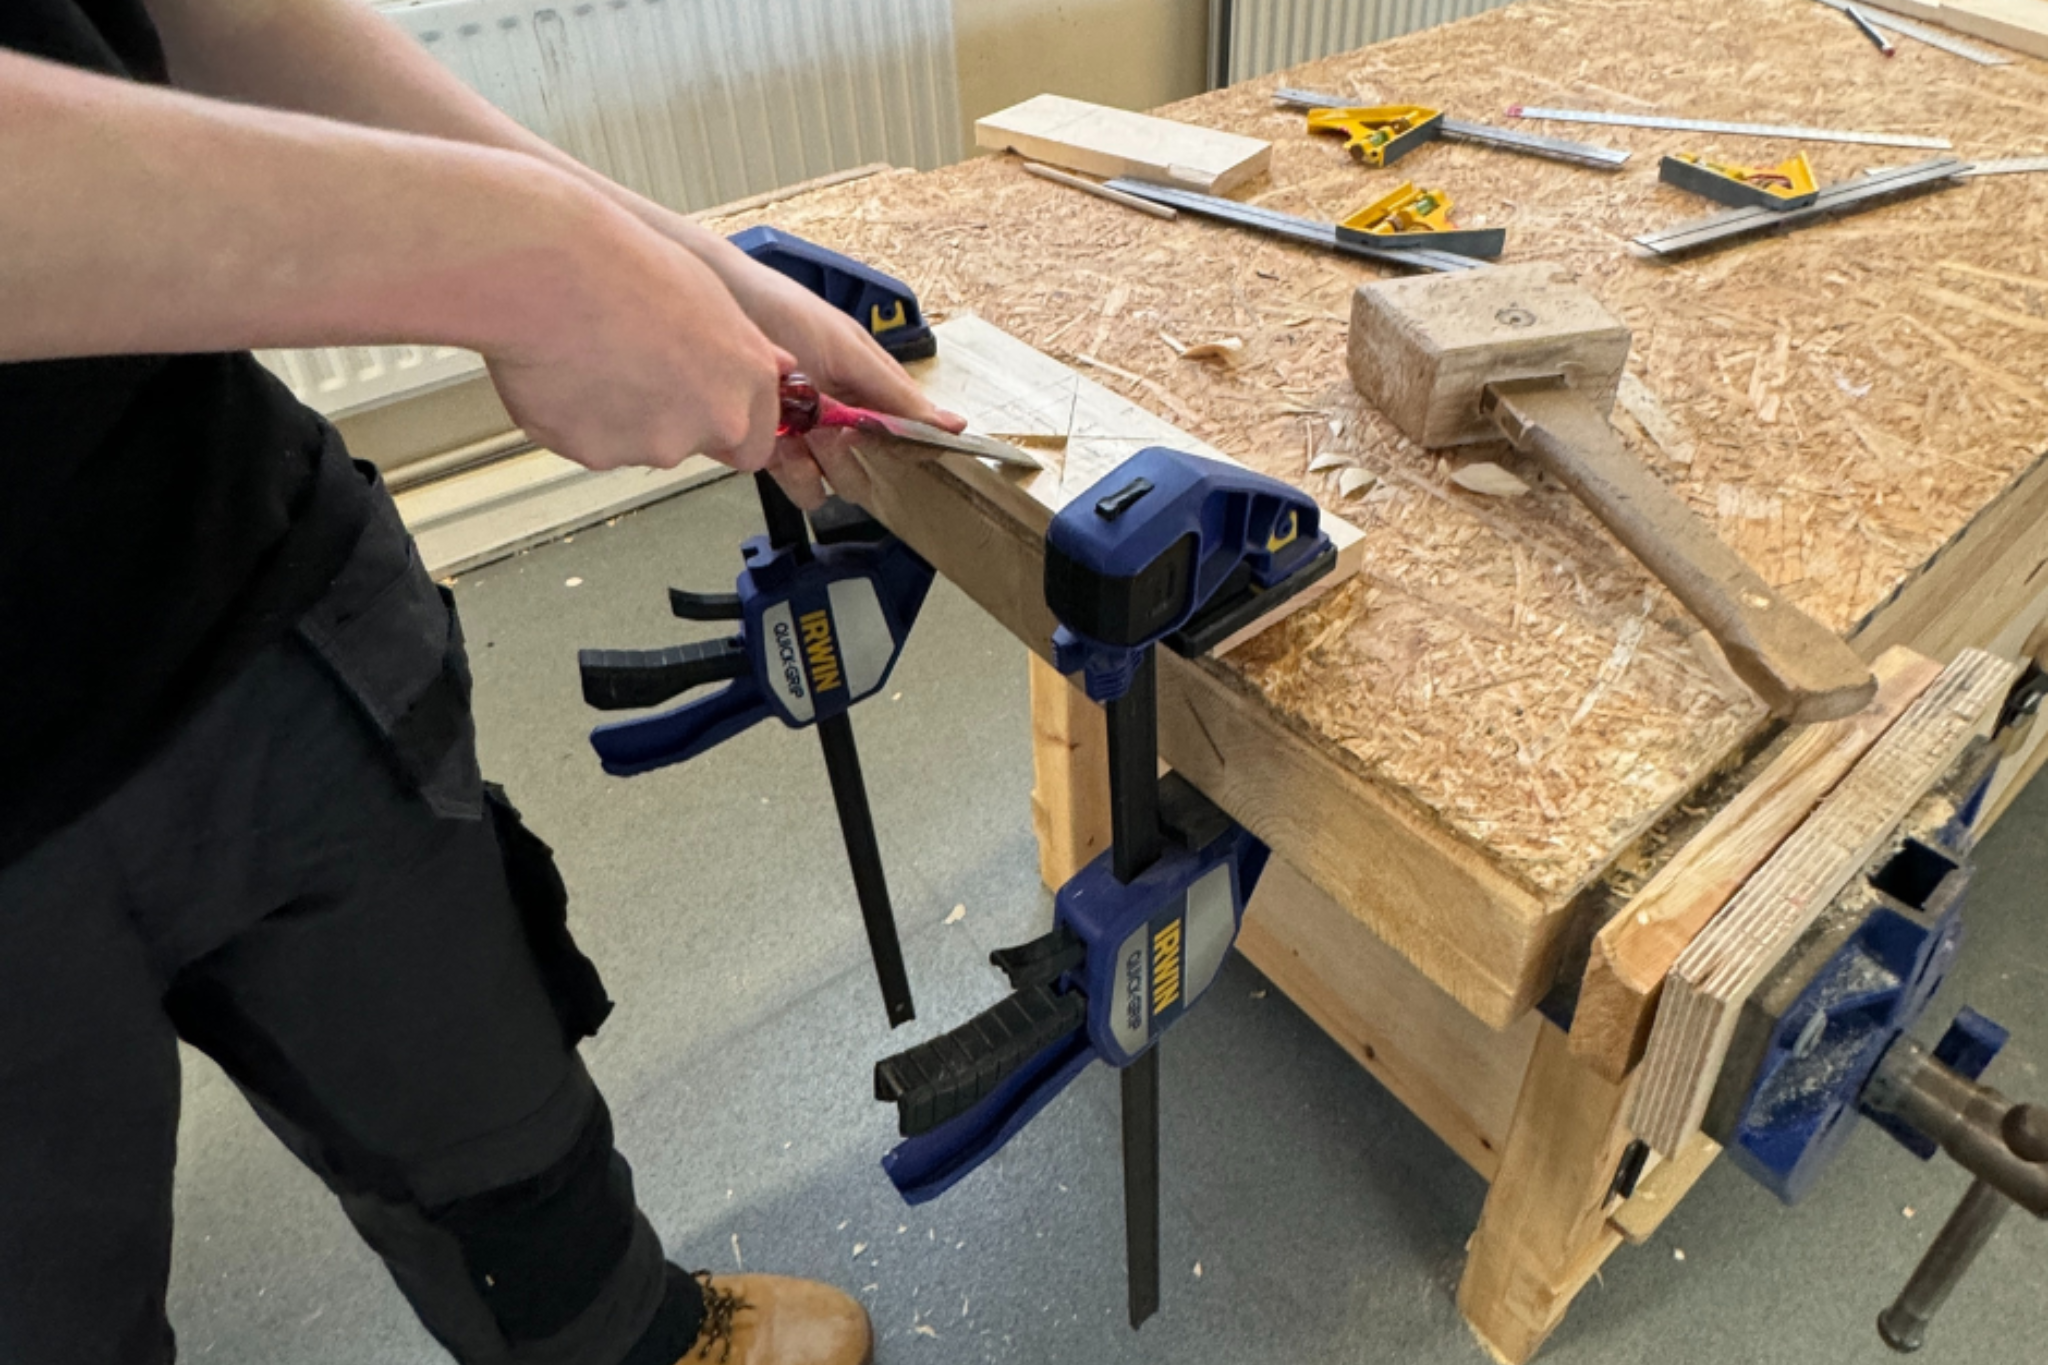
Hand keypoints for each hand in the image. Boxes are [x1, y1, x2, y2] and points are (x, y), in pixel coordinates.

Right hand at [482, 201, 795, 474]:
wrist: (552, 270)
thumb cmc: (625, 266)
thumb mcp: (709, 294)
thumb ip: (744, 348)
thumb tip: (778, 368)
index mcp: (746, 380)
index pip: (753, 444)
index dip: (723, 426)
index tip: (700, 405)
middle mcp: (713, 420)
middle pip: (694, 444)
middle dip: (668, 419)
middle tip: (632, 365)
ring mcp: (657, 444)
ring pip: (638, 445)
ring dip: (619, 416)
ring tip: (591, 356)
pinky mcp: (599, 455)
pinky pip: (589, 445)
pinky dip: (576, 419)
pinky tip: (564, 372)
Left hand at [679, 237, 967, 509]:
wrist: (718, 304)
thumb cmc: (784, 312)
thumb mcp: (849, 351)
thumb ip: (897, 395)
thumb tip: (954, 425)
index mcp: (870, 391)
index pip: (905, 439)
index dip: (902, 448)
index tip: (884, 439)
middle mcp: (843, 417)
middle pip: (870, 468)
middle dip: (853, 456)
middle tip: (833, 428)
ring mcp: (808, 436)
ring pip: (835, 482)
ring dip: (824, 466)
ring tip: (802, 433)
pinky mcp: (772, 449)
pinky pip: (799, 486)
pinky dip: (795, 475)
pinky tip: (781, 446)